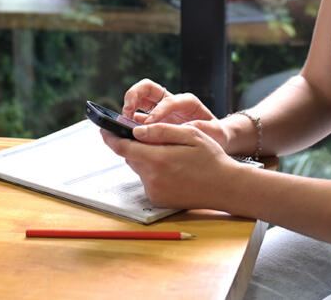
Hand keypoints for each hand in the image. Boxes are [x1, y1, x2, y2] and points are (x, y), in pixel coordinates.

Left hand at [100, 122, 241, 209]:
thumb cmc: (211, 158)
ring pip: (140, 168)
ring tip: (169, 154)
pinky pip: (148, 181)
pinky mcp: (158, 200)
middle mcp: (153, 178)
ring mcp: (155, 191)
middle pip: (131, 157)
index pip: (124, 147)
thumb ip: (161, 131)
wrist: (226, 187)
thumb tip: (136, 131)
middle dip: (135, 146)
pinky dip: (154, 172)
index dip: (111, 137)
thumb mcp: (190, 135)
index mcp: (159, 159)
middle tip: (148, 137)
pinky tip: (173, 169)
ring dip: (146, 159)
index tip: (104, 129)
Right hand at [123, 79, 233, 151]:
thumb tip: (187, 128)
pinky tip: (124, 132)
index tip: (149, 125)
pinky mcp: (153, 119)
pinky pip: (137, 115)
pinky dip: (128, 121)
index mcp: (187, 102)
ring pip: (139, 98)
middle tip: (127, 111)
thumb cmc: (215, 135)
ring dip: (127, 106)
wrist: (214, 139)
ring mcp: (160, 109)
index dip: (157, 112)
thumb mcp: (215, 132)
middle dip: (134, 95)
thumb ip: (204, 128)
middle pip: (148, 87)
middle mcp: (171, 101)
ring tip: (122, 121)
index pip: (168, 101)